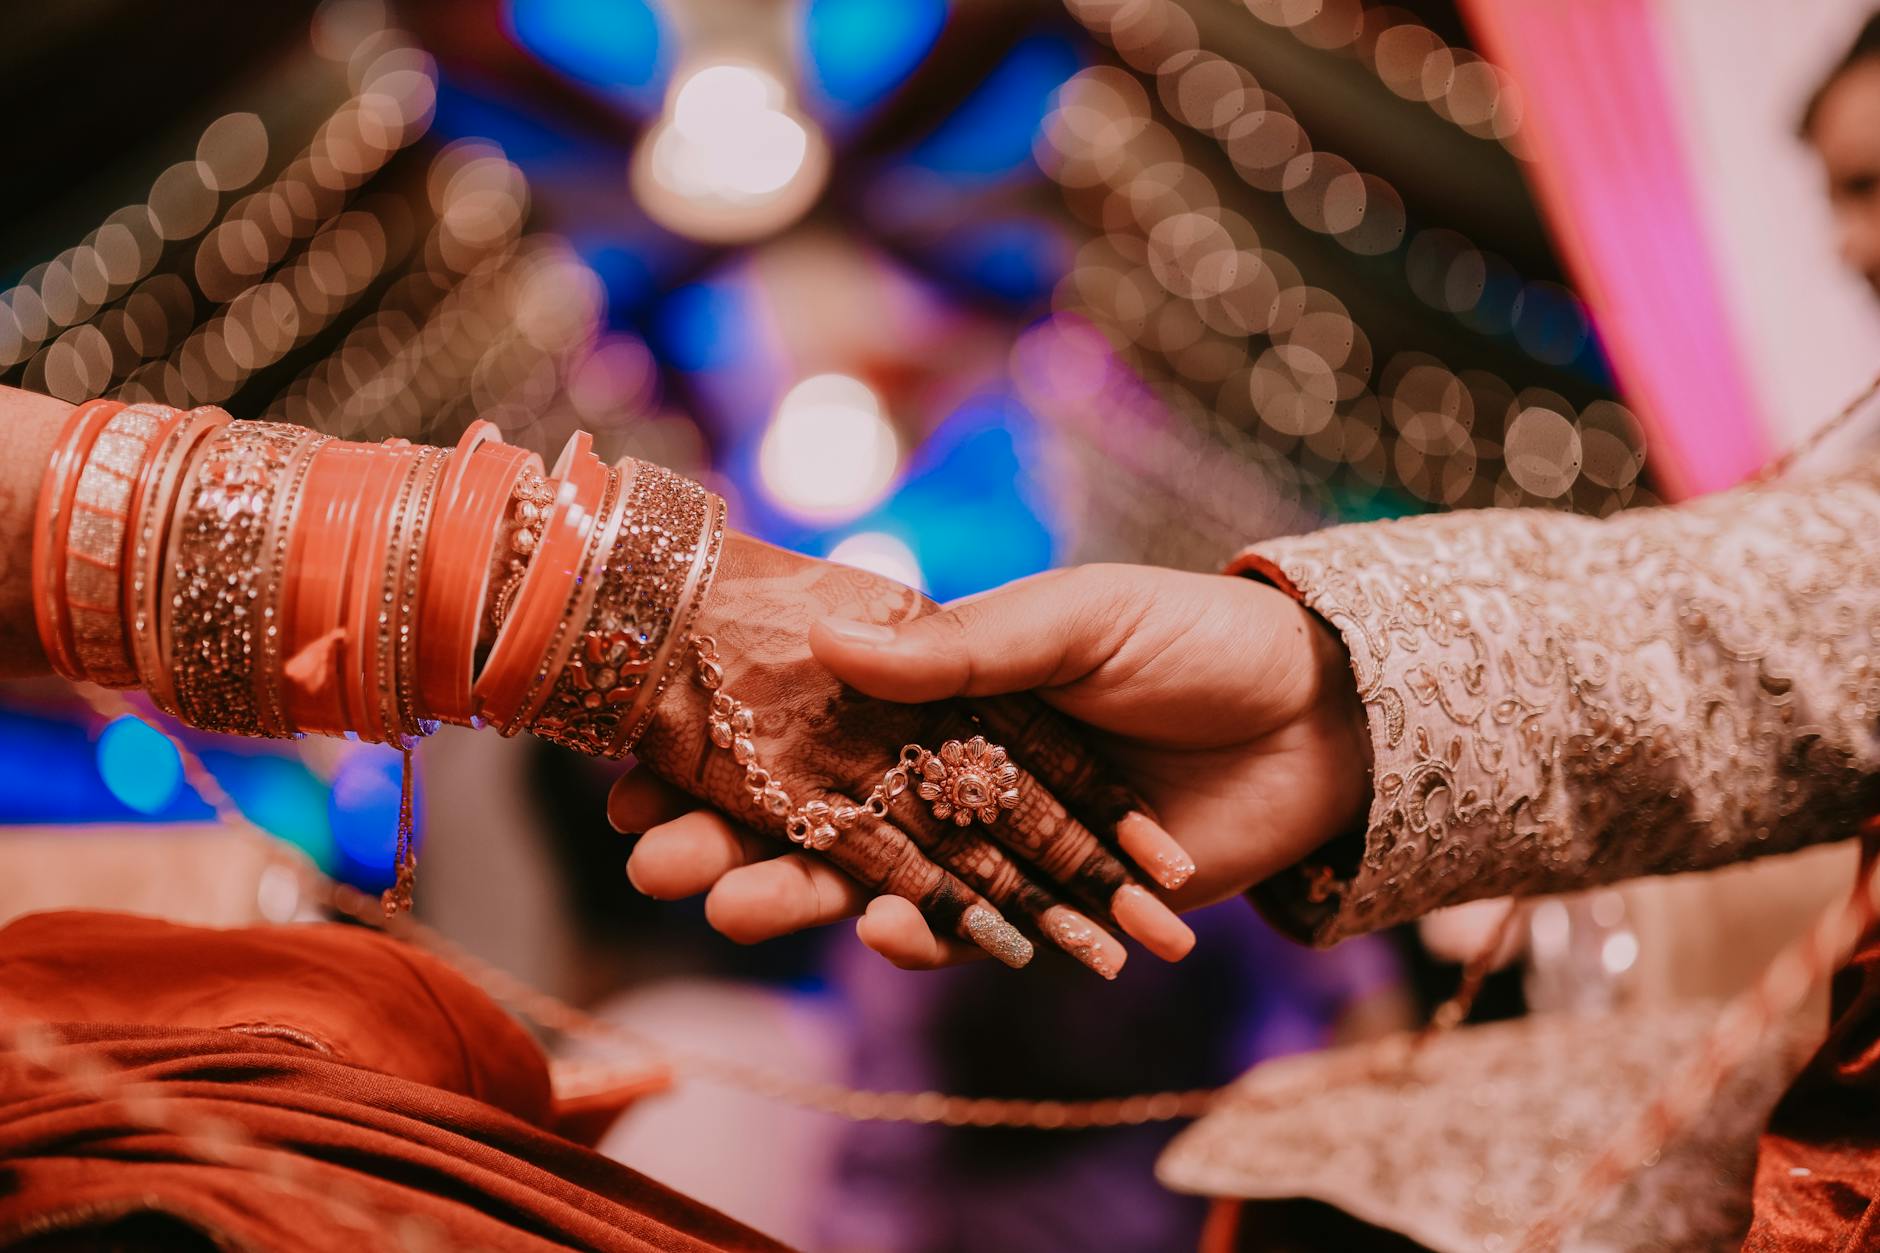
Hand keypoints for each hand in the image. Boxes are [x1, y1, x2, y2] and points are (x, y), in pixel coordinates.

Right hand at [615, 537, 1197, 976]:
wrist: (1318, 719)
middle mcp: (946, 768)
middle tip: (654, 860)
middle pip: (816, 811)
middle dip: (729, 836)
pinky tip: (887, 931)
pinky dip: (930, 936)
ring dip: (802, 897)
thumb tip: (827, 638)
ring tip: (736, 910)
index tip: (634, 767)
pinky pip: (971, 930)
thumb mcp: (1076, 618)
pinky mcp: (1044, 904)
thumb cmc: (1192, 640)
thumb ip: (963, 645)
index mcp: (937, 690)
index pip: (805, 724)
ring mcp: (990, 841)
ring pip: (873, 879)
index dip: (722, 746)